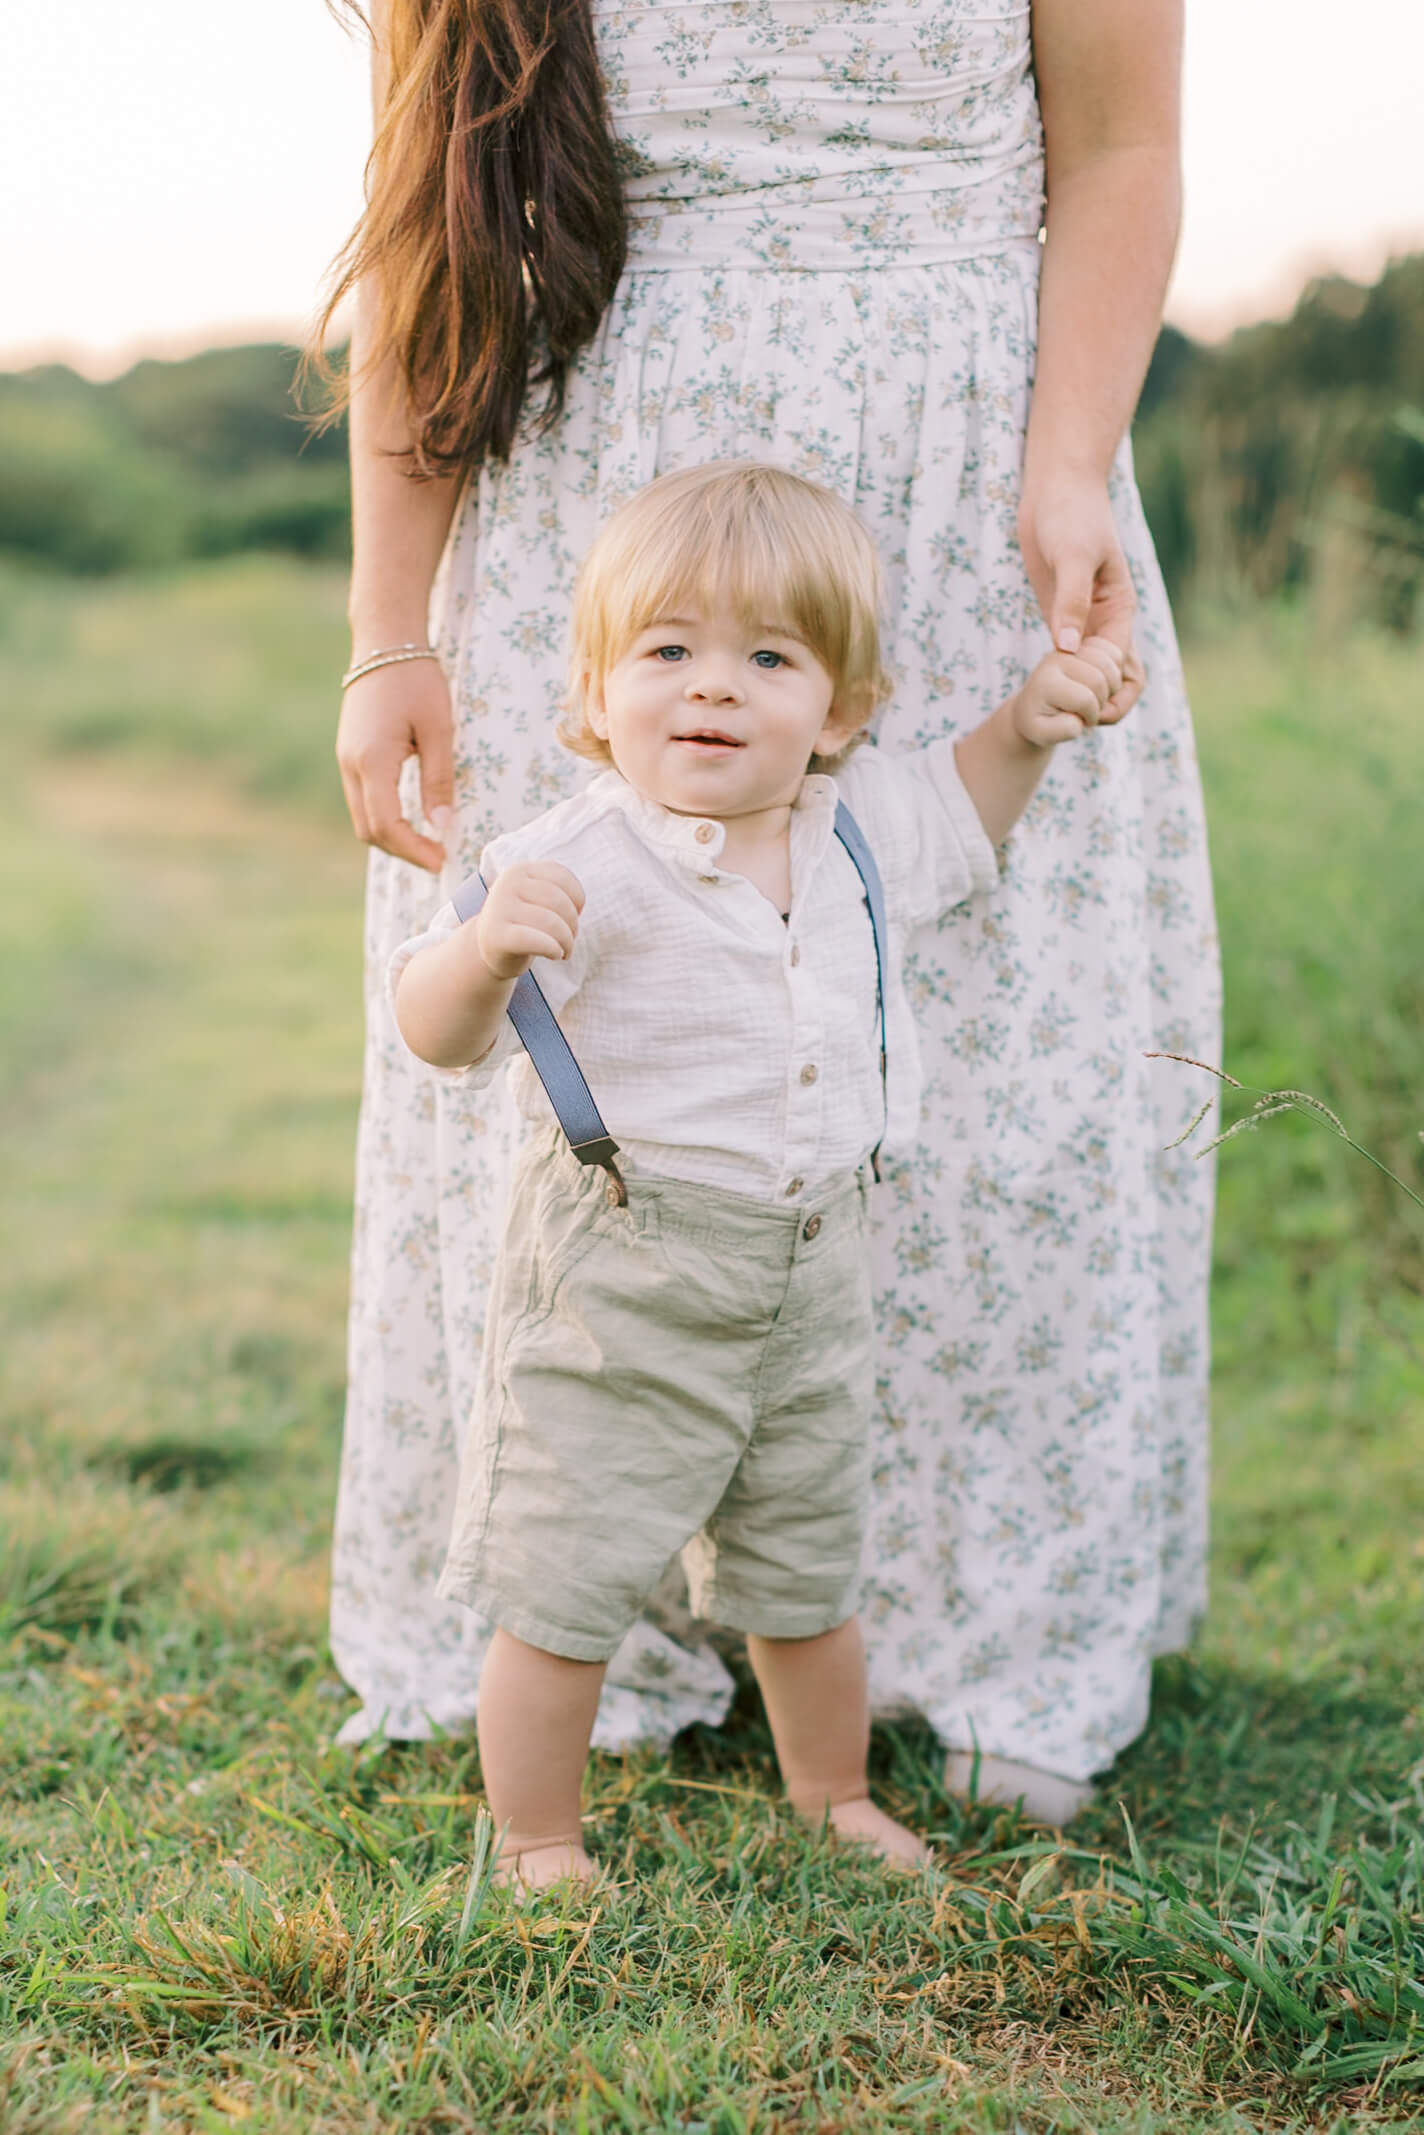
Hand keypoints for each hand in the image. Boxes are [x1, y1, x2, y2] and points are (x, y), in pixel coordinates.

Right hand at [336, 658, 454, 872]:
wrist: (384, 642)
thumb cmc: (416, 679)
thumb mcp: (438, 728)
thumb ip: (438, 779)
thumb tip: (442, 825)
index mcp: (372, 760)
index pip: (388, 824)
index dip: (414, 850)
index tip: (442, 859)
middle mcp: (350, 765)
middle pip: (370, 829)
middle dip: (402, 850)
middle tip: (438, 855)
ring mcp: (345, 761)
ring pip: (363, 818)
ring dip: (393, 837)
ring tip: (428, 842)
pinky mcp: (349, 755)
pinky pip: (362, 800)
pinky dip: (385, 818)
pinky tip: (412, 818)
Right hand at [476, 863, 585, 981]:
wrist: (490, 949)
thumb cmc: (524, 923)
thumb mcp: (538, 899)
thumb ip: (558, 892)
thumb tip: (578, 906)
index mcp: (519, 870)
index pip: (562, 877)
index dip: (577, 898)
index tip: (576, 914)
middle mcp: (507, 884)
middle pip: (558, 901)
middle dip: (572, 924)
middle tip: (570, 939)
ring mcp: (499, 909)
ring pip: (551, 922)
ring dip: (567, 941)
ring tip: (565, 950)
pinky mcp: (496, 936)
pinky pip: (535, 941)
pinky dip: (553, 949)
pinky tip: (556, 955)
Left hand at [1012, 636, 1131, 747]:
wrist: (1032, 704)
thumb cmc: (1040, 722)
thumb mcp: (1043, 734)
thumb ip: (1062, 731)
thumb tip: (1078, 719)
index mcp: (1046, 680)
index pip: (1085, 699)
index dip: (1091, 716)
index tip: (1080, 722)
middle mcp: (1058, 657)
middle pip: (1100, 679)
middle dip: (1103, 701)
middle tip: (1089, 710)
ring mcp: (1072, 646)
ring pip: (1113, 662)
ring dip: (1112, 685)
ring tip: (1095, 697)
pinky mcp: (1085, 642)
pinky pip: (1116, 652)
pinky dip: (1116, 670)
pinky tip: (1102, 683)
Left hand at [1018, 472, 1144, 719]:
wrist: (1056, 488)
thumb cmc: (1072, 515)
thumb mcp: (1073, 556)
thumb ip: (1071, 601)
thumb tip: (1068, 648)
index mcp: (1120, 609)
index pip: (1120, 664)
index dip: (1104, 689)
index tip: (1082, 704)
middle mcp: (1105, 619)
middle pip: (1108, 675)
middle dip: (1095, 698)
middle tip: (1070, 716)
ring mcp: (1082, 619)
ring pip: (1085, 669)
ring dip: (1075, 689)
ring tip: (1057, 708)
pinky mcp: (1059, 614)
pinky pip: (1064, 654)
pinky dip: (1058, 673)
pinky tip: (1043, 687)